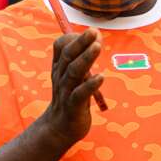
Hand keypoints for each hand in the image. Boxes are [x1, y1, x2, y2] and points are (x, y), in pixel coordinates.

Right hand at [40, 29, 106, 145]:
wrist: (58, 129)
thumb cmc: (69, 99)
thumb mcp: (70, 76)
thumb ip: (79, 59)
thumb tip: (94, 39)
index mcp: (59, 68)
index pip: (60, 47)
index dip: (73, 38)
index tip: (91, 32)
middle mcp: (60, 77)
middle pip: (68, 56)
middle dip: (81, 43)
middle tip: (94, 31)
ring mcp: (66, 92)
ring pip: (74, 72)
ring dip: (86, 59)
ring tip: (97, 47)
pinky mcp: (73, 107)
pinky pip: (80, 94)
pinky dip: (90, 85)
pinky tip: (101, 77)